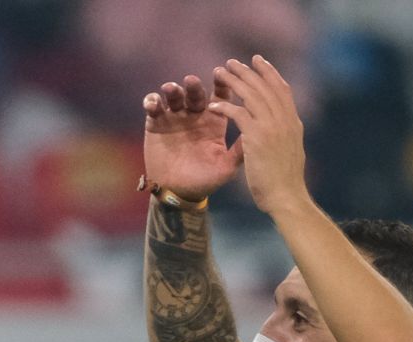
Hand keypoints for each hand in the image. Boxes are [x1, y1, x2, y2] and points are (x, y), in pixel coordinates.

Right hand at [141, 75, 240, 200]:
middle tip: (192, 81)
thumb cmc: (205, 181)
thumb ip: (241, 148)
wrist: (177, 195)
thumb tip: (260, 128)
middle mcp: (195, 116)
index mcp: (213, 121)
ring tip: (170, 89)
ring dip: (173, 91)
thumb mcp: (227, 167)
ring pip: (174, 97)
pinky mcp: (155, 125)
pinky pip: (153, 109)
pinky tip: (153, 104)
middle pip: (195, 93)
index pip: (220, 96)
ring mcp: (174, 119)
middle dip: (193, 86)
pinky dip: (152, 102)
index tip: (221, 75)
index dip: (222, 84)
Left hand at [208, 56, 309, 216]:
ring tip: (219, 72)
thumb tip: (284, 129)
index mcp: (292, 122)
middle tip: (232, 61)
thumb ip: (285, 136)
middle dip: (248, 71)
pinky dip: (225, 107)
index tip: (259, 61)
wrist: (286, 197)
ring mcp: (272, 126)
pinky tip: (213, 105)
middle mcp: (284, 119)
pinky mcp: (257, 137)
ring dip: (234, 81)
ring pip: (251, 95)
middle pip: (265, 86)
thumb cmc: (285, 182)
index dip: (270, 73)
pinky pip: (239, 114)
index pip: (282, 89)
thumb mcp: (289, 152)